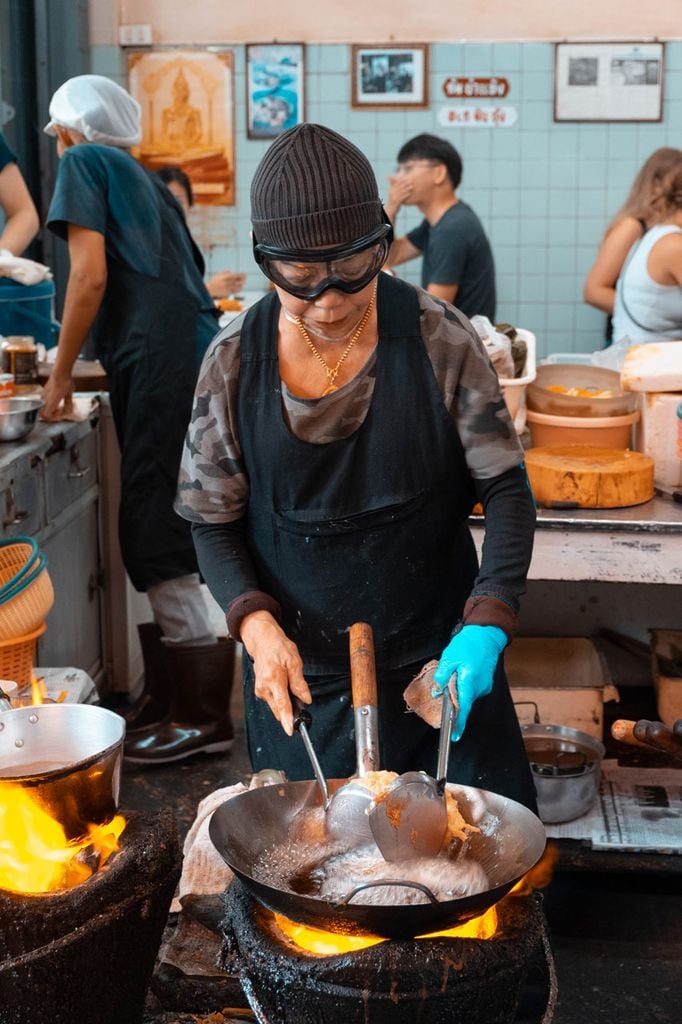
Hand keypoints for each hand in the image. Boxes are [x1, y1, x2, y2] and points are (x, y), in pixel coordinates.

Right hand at [40, 368, 73, 420]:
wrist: (60, 371)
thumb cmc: (65, 382)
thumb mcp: (69, 395)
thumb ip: (68, 405)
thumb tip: (68, 412)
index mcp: (51, 402)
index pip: (45, 416)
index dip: (53, 418)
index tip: (60, 414)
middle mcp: (44, 399)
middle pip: (42, 413)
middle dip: (51, 415)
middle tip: (59, 411)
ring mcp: (43, 395)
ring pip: (42, 407)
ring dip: (50, 409)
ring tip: (59, 405)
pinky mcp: (44, 391)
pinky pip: (44, 401)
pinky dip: (49, 403)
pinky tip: (56, 399)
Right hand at [206, 270, 245, 297]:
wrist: (209, 289)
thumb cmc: (213, 281)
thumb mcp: (219, 274)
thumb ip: (226, 272)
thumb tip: (231, 272)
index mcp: (226, 277)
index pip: (237, 275)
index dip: (242, 275)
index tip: (245, 274)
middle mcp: (228, 283)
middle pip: (239, 281)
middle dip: (243, 280)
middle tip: (244, 279)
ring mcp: (228, 288)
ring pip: (238, 287)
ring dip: (241, 285)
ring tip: (241, 283)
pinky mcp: (227, 293)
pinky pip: (236, 291)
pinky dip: (238, 289)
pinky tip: (239, 288)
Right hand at [239, 611, 310, 735]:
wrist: (262, 641)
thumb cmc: (279, 648)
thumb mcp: (294, 662)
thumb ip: (300, 683)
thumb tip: (306, 699)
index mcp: (274, 679)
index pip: (282, 704)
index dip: (287, 719)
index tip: (290, 731)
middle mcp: (264, 687)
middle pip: (279, 709)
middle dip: (291, 710)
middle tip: (299, 696)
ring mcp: (260, 690)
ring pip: (277, 706)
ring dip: (286, 702)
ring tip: (289, 683)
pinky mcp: (260, 691)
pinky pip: (274, 700)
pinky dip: (280, 697)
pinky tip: (283, 685)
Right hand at [387, 173, 412, 208]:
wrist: (390, 210)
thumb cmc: (393, 200)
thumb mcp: (392, 192)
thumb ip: (393, 184)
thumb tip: (393, 176)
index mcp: (391, 189)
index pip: (395, 181)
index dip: (399, 176)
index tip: (403, 172)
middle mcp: (391, 192)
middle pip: (398, 185)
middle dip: (404, 182)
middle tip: (410, 179)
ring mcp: (394, 198)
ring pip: (401, 191)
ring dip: (406, 188)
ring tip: (411, 186)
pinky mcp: (396, 202)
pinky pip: (402, 198)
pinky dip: (406, 195)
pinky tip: (410, 193)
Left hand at [433, 625, 506, 741]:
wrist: (486, 635)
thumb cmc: (468, 644)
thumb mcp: (449, 658)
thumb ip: (442, 676)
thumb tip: (438, 691)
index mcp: (469, 681)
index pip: (463, 707)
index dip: (459, 723)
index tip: (454, 735)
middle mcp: (479, 686)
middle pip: (463, 702)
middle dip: (453, 700)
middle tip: (445, 688)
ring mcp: (484, 685)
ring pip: (467, 695)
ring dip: (458, 691)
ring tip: (454, 673)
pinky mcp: (485, 683)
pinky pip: (471, 690)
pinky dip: (464, 686)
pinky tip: (460, 674)